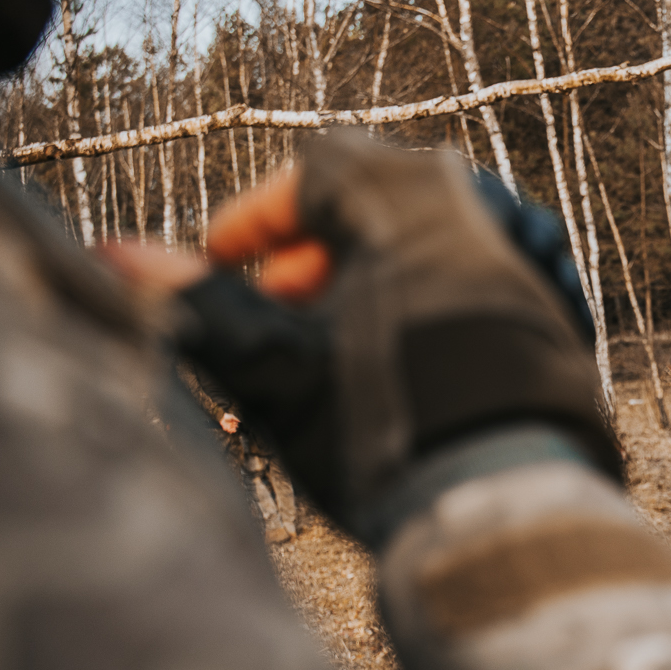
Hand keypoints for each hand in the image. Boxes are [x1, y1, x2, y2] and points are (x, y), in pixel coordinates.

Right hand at [154, 133, 619, 534]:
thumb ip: (199, 304)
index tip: (220, 265)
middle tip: (273, 313)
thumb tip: (116, 258)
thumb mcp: (277, 364)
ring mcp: (526, 260)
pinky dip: (423, 312)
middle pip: (371, 207)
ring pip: (422, 249)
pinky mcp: (554, 314)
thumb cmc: (391, 425)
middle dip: (308, 257)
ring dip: (362, 285)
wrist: (509, 499)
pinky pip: (472, 290)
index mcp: (407, 194)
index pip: (313, 170)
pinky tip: (398, 370)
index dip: (254, 219)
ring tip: (326, 351)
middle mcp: (476, 209)